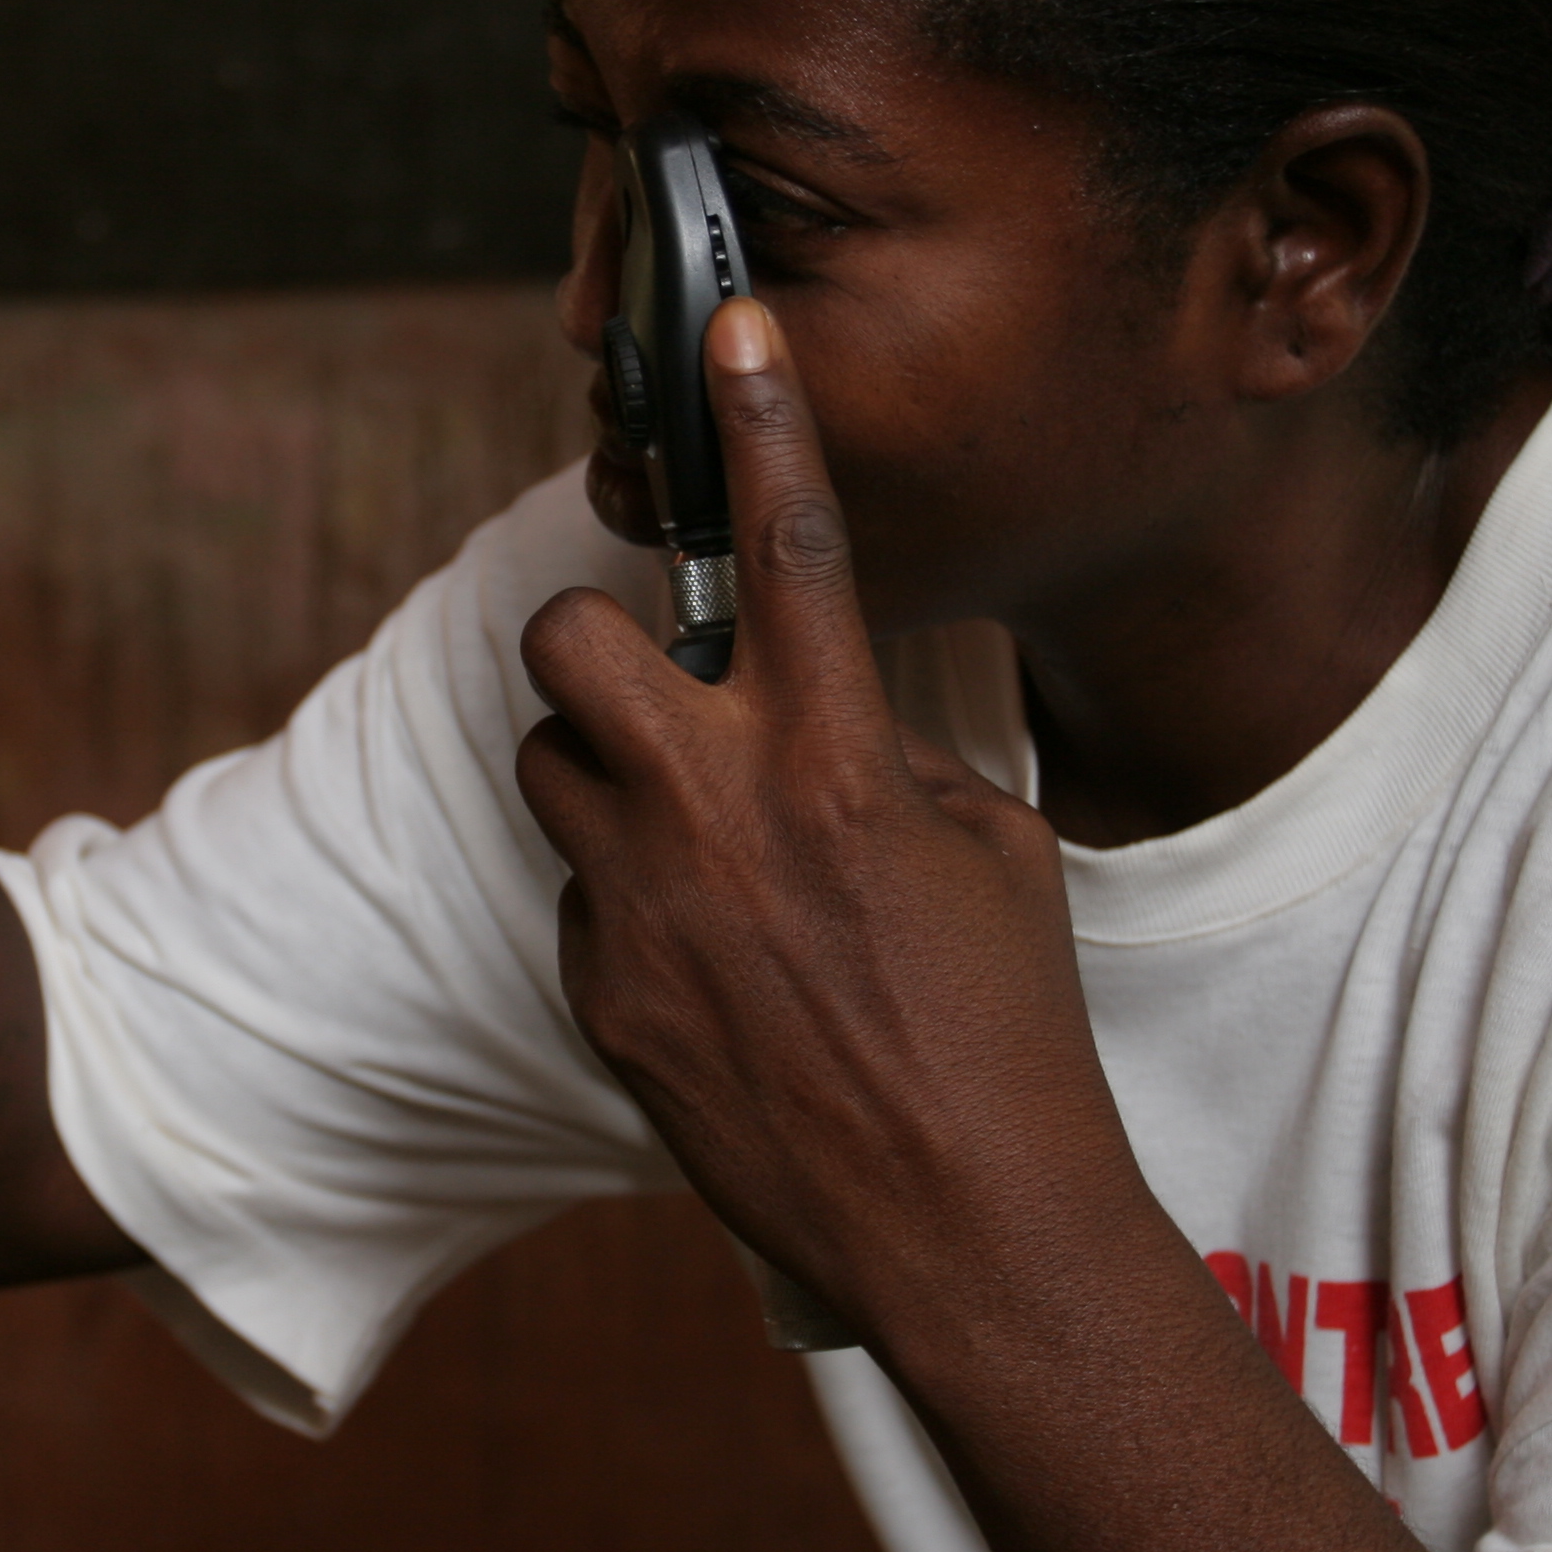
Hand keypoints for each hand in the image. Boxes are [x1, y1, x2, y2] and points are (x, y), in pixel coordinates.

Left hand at [512, 299, 1146, 1368]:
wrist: (963, 1227)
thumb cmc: (1004, 1030)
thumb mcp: (988, 850)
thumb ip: (892, 750)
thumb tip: (831, 705)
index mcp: (839, 758)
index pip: (798, 548)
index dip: (765, 420)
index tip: (734, 325)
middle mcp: (719, 813)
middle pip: (569, 640)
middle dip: (601, 642)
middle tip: (659, 686)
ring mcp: (642, 908)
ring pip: (546, 763)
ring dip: (604, 773)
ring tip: (692, 836)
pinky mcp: (601, 995)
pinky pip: (579, 898)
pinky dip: (628, 908)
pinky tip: (713, 970)